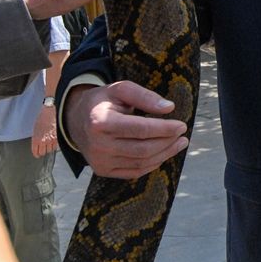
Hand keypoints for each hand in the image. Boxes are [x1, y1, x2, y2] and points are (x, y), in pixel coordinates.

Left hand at [31, 105, 57, 157]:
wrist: (51, 111)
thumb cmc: (42, 118)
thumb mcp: (35, 129)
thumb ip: (36, 139)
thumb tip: (38, 146)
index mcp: (36, 139)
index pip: (36, 152)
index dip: (36, 154)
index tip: (37, 154)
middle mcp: (44, 141)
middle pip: (43, 152)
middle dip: (43, 150)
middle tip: (44, 148)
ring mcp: (52, 140)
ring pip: (51, 150)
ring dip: (50, 147)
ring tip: (49, 143)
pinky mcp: (59, 138)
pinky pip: (56, 146)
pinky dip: (55, 144)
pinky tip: (54, 140)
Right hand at [63, 81, 188, 178]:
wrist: (77, 119)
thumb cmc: (104, 101)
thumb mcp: (121, 89)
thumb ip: (145, 96)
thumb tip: (169, 107)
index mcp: (101, 122)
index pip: (141, 129)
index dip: (165, 129)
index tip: (182, 125)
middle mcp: (98, 145)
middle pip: (143, 148)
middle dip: (168, 142)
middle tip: (183, 135)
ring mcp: (99, 161)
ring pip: (141, 162)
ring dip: (164, 154)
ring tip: (179, 144)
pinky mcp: (102, 170)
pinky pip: (133, 172)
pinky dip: (152, 164)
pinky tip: (164, 154)